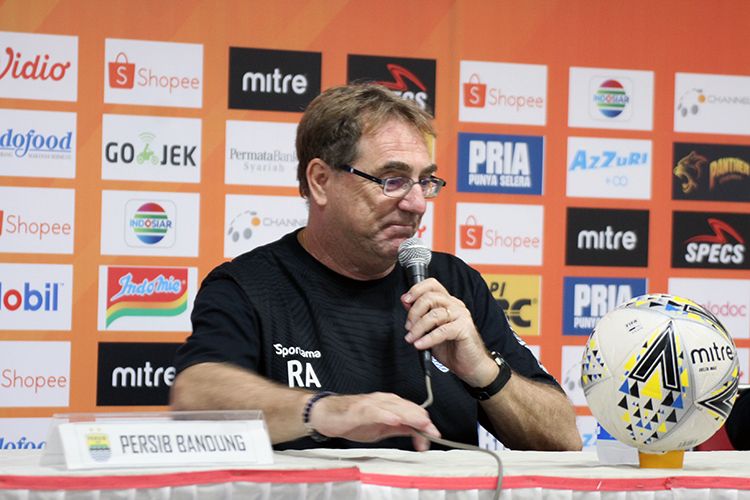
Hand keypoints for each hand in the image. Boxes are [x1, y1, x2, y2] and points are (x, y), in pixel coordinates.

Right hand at [308, 392, 440, 450]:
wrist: (326, 415)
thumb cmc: (352, 420)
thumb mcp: (381, 429)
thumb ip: (400, 429)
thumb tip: (419, 433)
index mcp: (390, 404)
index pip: (413, 412)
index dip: (425, 424)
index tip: (434, 435)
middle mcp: (383, 400)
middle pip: (408, 408)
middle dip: (422, 421)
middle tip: (433, 433)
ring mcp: (371, 403)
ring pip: (395, 408)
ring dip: (410, 416)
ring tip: (422, 423)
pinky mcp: (359, 409)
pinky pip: (375, 411)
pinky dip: (386, 415)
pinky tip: (395, 420)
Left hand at [401, 278, 497, 386]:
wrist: (471, 366)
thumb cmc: (452, 348)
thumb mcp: (430, 330)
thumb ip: (420, 316)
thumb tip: (406, 303)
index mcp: (447, 302)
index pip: (432, 285)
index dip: (416, 290)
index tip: (405, 300)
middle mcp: (455, 305)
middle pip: (430, 297)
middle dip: (414, 312)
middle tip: (408, 327)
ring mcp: (461, 316)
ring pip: (434, 314)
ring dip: (418, 327)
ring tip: (412, 338)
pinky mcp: (464, 329)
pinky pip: (442, 330)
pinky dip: (428, 338)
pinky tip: (420, 344)